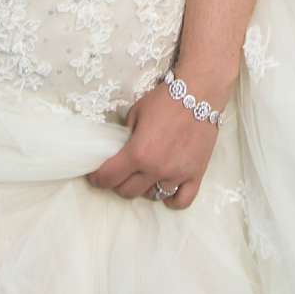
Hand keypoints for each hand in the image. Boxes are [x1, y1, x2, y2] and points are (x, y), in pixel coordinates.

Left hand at [85, 79, 216, 209]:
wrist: (199, 93)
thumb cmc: (165, 100)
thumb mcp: (135, 113)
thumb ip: (125, 135)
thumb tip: (120, 149)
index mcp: (138, 153)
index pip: (109, 177)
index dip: (97, 179)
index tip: (95, 177)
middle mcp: (156, 169)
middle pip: (127, 191)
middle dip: (118, 183)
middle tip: (119, 173)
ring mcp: (177, 174)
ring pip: (152, 196)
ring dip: (144, 188)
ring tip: (144, 176)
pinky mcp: (196, 175)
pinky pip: (182, 200)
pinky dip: (172, 199)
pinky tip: (166, 188)